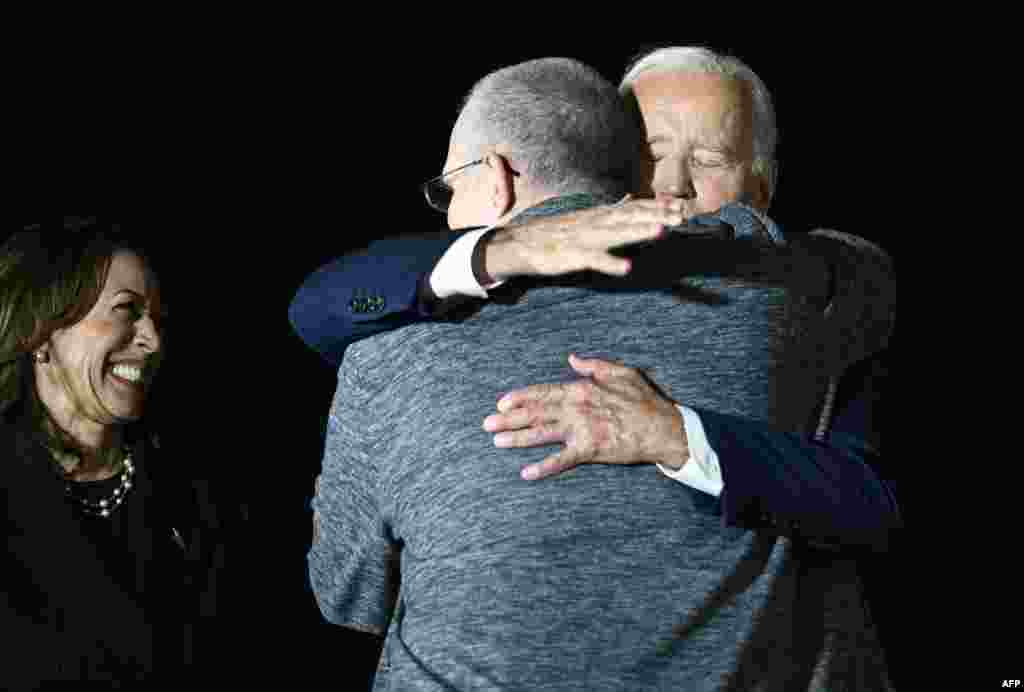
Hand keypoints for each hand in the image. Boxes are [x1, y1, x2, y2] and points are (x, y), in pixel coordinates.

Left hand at [482, 354, 688, 479]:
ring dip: (517, 438)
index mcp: (582, 389)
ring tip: (497, 441)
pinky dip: (543, 467)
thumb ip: (594, 365)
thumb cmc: (644, 400)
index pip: (543, 392)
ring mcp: (581, 430)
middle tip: (486, 424)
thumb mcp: (622, 372)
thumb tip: (572, 359)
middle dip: (508, 418)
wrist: (663, 428)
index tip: (501, 402)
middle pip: (535, 413)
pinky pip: (562, 460)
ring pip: (542, 434)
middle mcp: (576, 408)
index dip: (519, 397)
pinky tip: (526, 473)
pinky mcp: (590, 450)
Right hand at [484, 196, 684, 279]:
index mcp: (599, 215)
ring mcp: (583, 238)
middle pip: (629, 217)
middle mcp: (594, 222)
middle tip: (680, 217)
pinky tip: (627, 268)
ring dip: (637, 231)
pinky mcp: (571, 256)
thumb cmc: (554, 234)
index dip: (656, 207)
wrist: (518, 243)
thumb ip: (610, 212)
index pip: (631, 207)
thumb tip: (631, 200)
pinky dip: (610, 263)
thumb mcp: (585, 219)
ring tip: (660, 231)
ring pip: (615, 234)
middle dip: (655, 216)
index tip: (681, 207)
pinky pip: (593, 259)